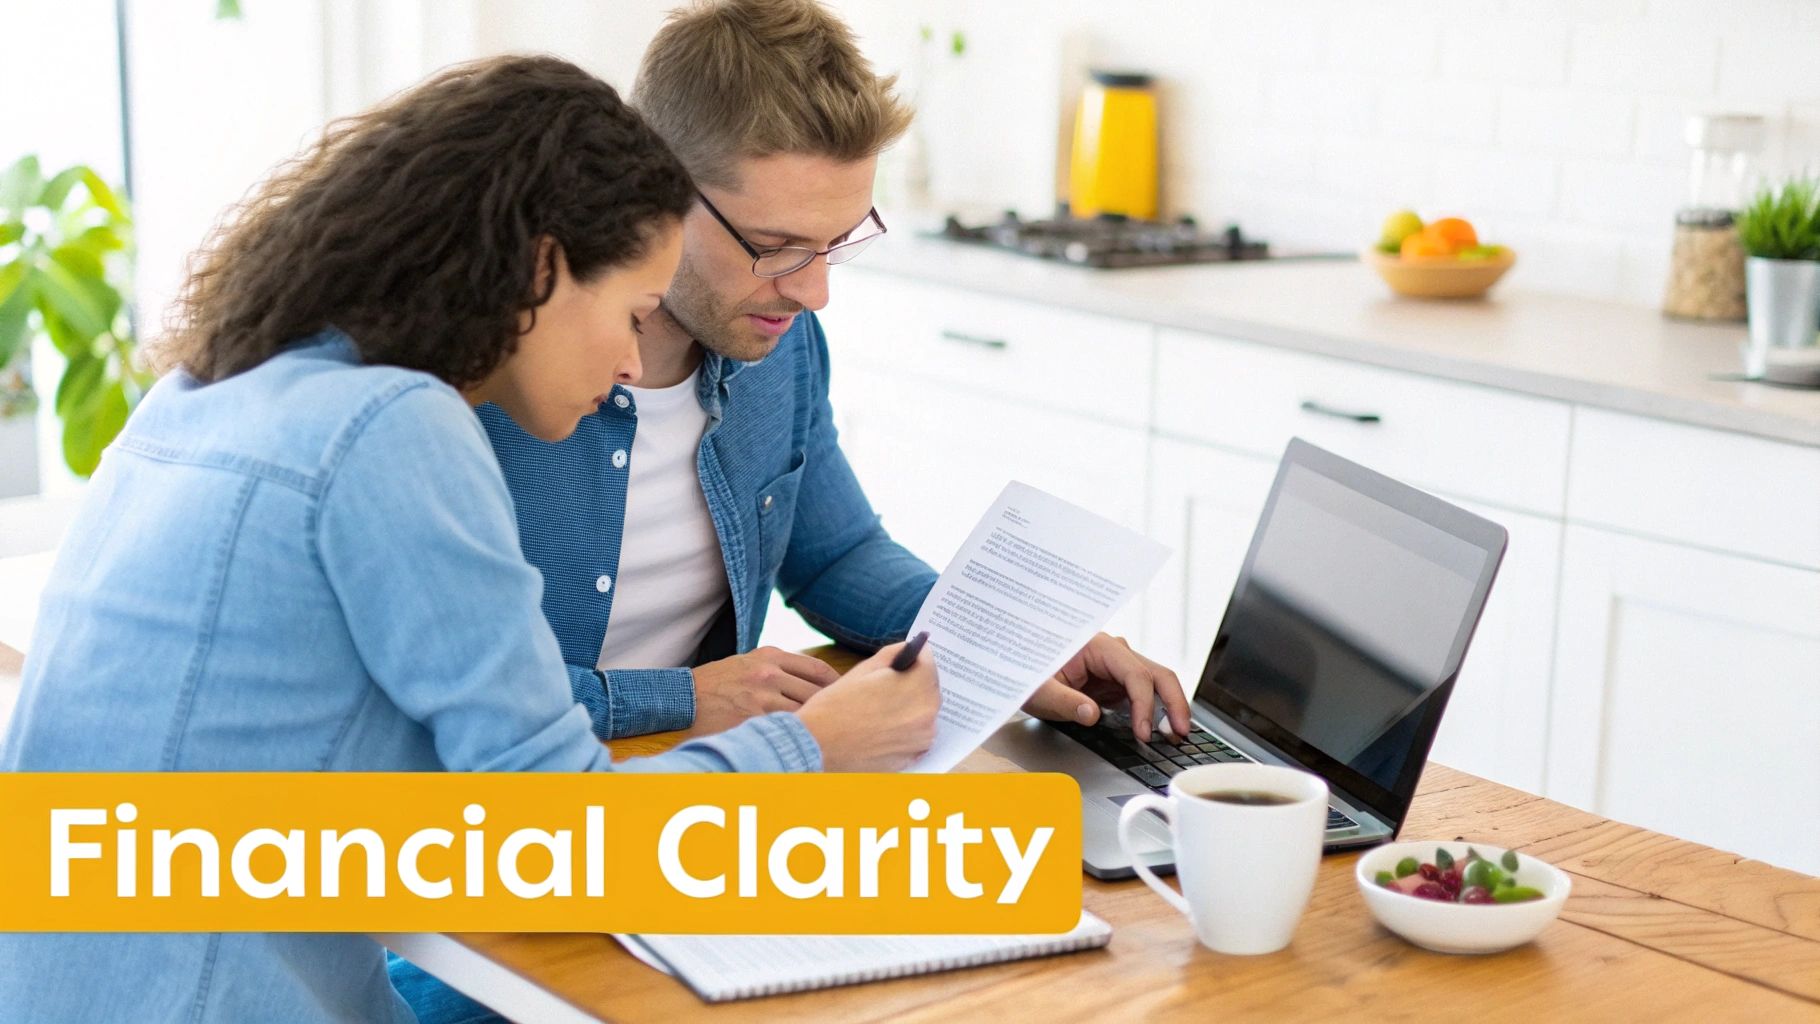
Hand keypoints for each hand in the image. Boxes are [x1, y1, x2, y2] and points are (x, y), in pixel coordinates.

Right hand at [689, 646, 840, 734]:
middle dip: (832, 708)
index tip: (847, 695)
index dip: (837, 684)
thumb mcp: (748, 662)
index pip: (817, 669)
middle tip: (844, 721)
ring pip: (805, 711)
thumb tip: (813, 683)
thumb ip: (779, 668)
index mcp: (770, 655)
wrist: (682, 699)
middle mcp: (769, 672)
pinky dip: (796, 736)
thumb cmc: (716, 684)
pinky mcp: (752, 718)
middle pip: (817, 691)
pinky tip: (803, 745)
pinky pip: (785, 728)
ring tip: (829, 737)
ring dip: (816, 725)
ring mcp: (761, 696)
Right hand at [795, 640, 941, 771]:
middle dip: (915, 680)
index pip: (928, 661)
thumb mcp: (862, 670)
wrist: (815, 747)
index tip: (910, 653)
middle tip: (892, 680)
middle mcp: (927, 714)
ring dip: (911, 704)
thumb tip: (909, 648)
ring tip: (883, 705)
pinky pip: (917, 734)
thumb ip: (892, 655)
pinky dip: (907, 727)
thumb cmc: (834, 707)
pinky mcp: (912, 757)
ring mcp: (921, 739)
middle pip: (929, 687)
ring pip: (924, 711)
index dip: (916, 654)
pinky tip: (884, 725)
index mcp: (917, 687)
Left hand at [1022, 633, 1190, 741]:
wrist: (1022, 667)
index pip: (1135, 674)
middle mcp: (1113, 653)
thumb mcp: (1039, 691)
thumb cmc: (1028, 672)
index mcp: (1097, 646)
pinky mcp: (1116, 682)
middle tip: (1181, 731)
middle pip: (1157, 673)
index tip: (1144, 732)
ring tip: (1177, 734)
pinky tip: (1161, 729)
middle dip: (1174, 702)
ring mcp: (1117, 667)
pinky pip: (1144, 694)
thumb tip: (1091, 714)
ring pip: (1156, 682)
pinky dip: (1155, 711)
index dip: (1144, 705)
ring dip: (1169, 707)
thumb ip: (1065, 702)